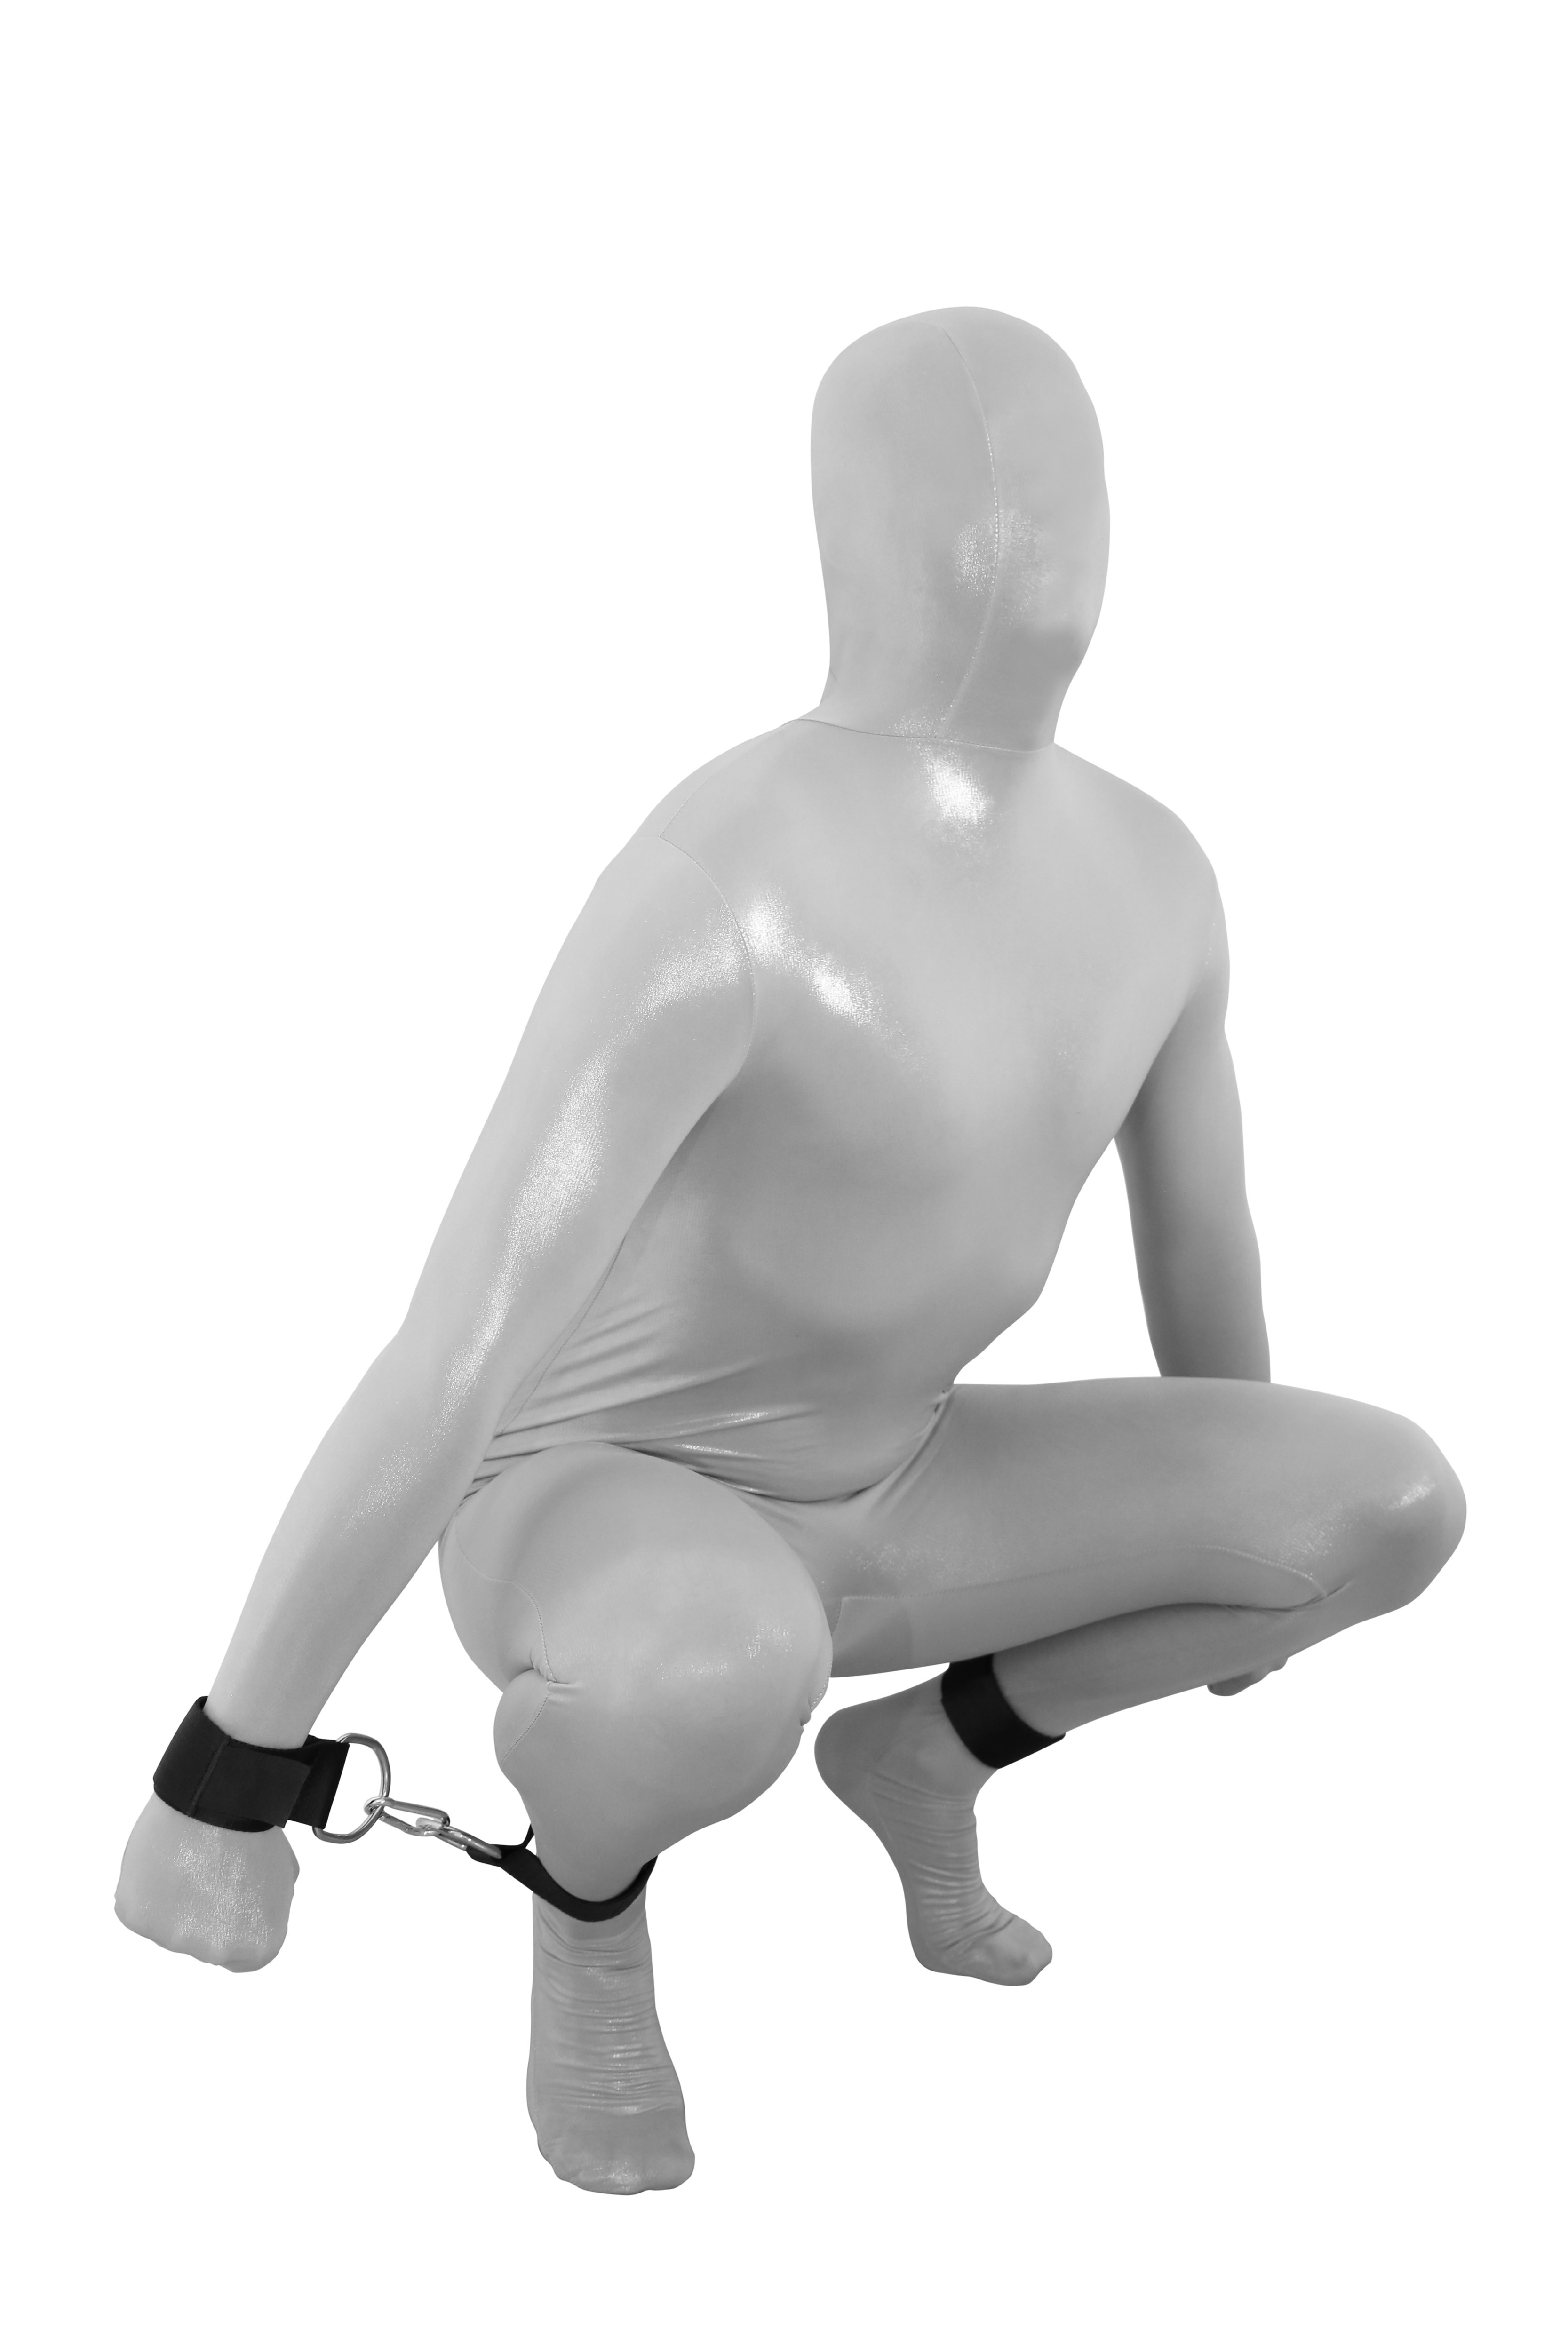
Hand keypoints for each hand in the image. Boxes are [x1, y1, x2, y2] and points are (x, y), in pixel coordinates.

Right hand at [115, 1793, 298, 1970]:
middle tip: (207, 1870)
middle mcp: (216, 1951)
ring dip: (173, 1901)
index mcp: (258, 1945)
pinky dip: (145, 1890)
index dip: (236, 1923)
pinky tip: (161, 1862)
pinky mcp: (137, 1916)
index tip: (231, 1898)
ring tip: (184, 1860)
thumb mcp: (282, 1877)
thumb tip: (245, 1914)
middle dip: (205, 1911)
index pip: (242, 1956)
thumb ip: (264, 1910)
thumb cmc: (253, 1830)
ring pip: (169, 1925)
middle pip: (204, 1939)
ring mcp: (172, 1938)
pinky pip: (140, 1909)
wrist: (216, 1798)